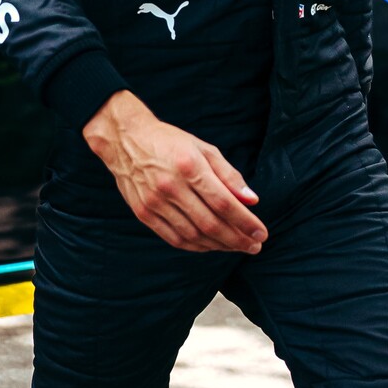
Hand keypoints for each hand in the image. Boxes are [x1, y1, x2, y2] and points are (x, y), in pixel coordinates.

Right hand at [83, 90, 266, 253]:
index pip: (224, 203)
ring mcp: (155, 202)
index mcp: (189, 166)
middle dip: (237, 239)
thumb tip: (252, 200)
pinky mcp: (144, 213)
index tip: (262, 234)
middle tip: (255, 246)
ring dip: (219, 246)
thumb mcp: (204, 149)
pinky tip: (211, 246)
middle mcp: (171, 186)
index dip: (246, 222)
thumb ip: (229, 175)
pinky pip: (174, 238)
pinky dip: (196, 246)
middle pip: (210, 223)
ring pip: (193, 235)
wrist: (125, 140)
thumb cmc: (171, 142)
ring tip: (237, 247)